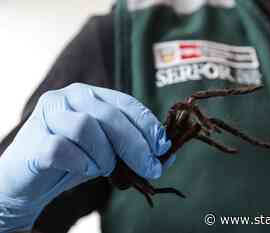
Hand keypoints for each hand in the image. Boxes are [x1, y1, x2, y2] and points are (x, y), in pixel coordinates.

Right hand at [0, 83, 171, 231]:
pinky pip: (62, 148)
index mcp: (91, 95)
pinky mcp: (32, 137)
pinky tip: (85, 169)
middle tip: (150, 167)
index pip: (126, 103)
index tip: (163, 147)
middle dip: (136, 144)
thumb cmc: (74, 160)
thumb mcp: (110, 153)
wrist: (31, 179)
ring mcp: (49, 114)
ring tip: (105, 168)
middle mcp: (69, 97)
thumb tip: (168, 157)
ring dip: (104, 154)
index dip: (148, 125)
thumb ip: (136, 151)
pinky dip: (81, 163)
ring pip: (86, 127)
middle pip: (110, 115)